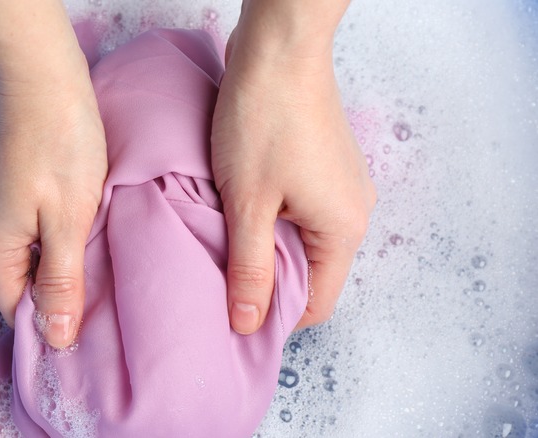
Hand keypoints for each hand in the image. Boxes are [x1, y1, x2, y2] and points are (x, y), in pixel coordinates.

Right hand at [0, 63, 106, 348]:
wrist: (39, 75)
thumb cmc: (58, 144)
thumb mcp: (68, 222)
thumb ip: (61, 282)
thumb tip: (56, 338)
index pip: (16, 310)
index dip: (53, 318)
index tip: (91, 313)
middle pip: (17, 282)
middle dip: (57, 285)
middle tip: (100, 271)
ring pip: (21, 253)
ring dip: (54, 255)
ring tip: (91, 240)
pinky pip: (19, 227)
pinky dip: (46, 231)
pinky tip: (73, 216)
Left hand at [212, 1, 375, 333]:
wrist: (279, 49)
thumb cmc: (263, 121)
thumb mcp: (248, 203)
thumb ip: (249, 268)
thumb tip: (247, 322)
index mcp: (344, 229)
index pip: (316, 303)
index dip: (275, 316)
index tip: (234, 316)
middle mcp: (354, 211)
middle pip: (310, 271)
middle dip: (267, 280)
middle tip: (221, 277)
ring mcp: (343, 185)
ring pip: (302, 239)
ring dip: (265, 246)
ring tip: (225, 240)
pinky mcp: (326, 165)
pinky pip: (301, 209)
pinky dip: (272, 218)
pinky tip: (240, 208)